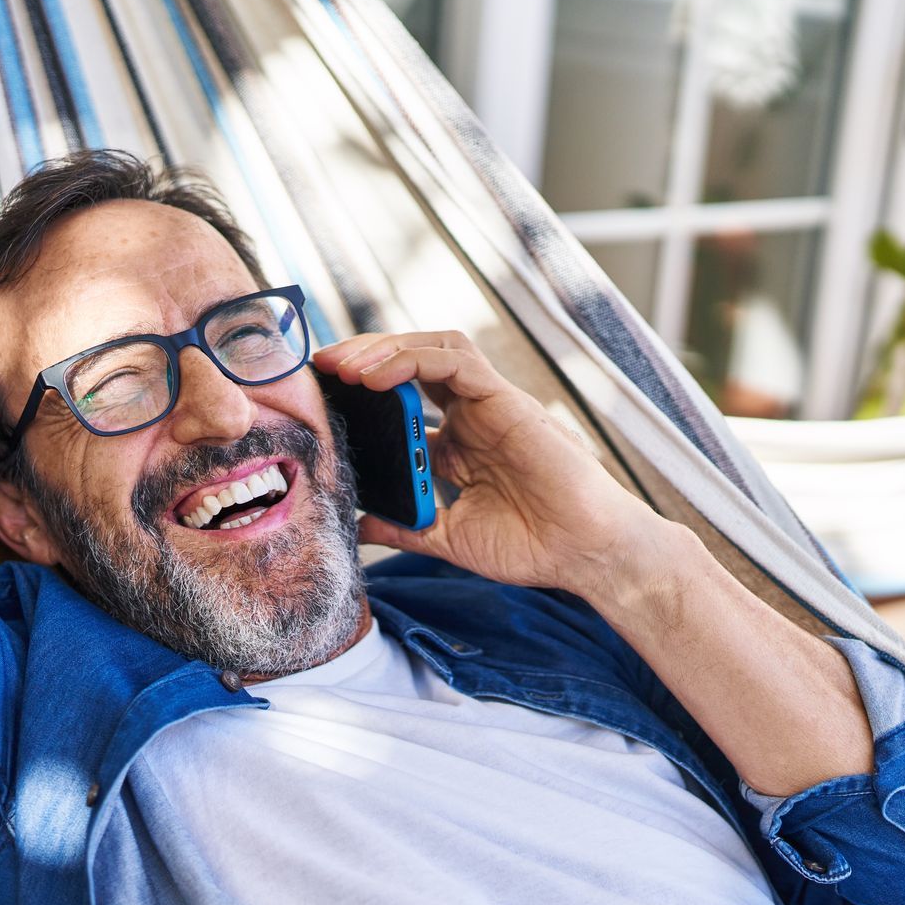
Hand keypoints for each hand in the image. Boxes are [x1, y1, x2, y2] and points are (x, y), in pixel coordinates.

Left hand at [314, 330, 676, 598]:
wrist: (584, 555)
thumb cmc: (531, 546)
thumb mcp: (447, 538)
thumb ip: (404, 526)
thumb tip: (355, 524)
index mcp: (460, 443)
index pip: (404, 399)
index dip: (362, 392)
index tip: (321, 398)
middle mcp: (473, 416)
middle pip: (412, 363)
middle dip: (363, 359)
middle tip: (319, 367)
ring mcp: (491, 404)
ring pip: (432, 349)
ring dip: (383, 350)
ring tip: (342, 367)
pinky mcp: (507, 401)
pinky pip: (456, 361)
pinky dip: (411, 360)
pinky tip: (376, 377)